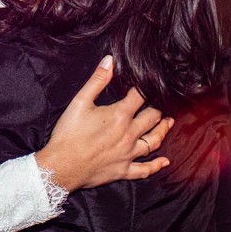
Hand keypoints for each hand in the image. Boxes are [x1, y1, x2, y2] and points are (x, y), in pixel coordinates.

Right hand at [34, 56, 172, 191]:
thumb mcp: (80, 102)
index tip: (151, 82)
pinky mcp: (124, 170)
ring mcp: (129, 154)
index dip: (146, 87)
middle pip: (152, 118)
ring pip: (154, 141)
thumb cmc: (69, 134)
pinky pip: (145, 169)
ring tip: (168, 122)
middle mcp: (129, 134)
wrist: (62, 166)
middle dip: (158, 108)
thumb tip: (110, 61)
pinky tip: (165, 161)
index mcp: (119, 115)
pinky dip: (157, 165)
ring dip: (163, 130)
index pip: (140, 96)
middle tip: (162, 103)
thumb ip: (97, 81)